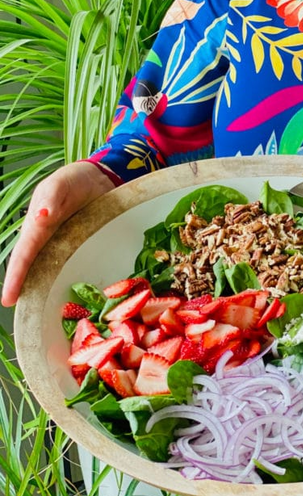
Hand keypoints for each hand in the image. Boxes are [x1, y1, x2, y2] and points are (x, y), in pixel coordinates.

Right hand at [1, 162, 114, 306]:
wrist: (100, 178)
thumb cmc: (73, 181)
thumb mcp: (60, 184)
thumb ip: (51, 198)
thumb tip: (40, 217)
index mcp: (37, 227)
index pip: (24, 255)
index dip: (16, 277)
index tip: (9, 300)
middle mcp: (48, 242)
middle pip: (34, 271)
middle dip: (28, 293)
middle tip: (27, 318)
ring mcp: (66, 248)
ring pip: (54, 274)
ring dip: (50, 292)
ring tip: (48, 317)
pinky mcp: (83, 249)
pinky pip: (77, 268)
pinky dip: (74, 283)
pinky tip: (81, 301)